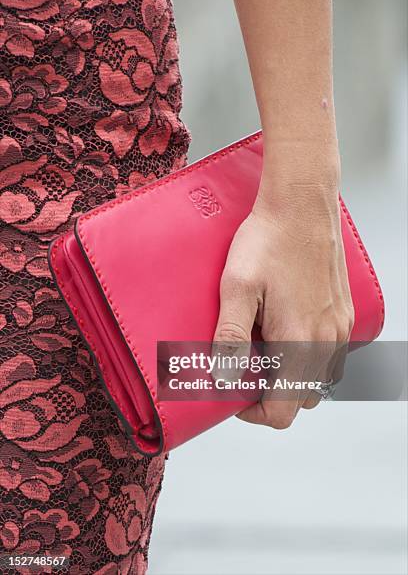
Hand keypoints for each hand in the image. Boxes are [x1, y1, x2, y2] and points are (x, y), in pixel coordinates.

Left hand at [213, 179, 354, 428]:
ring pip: (317, 376)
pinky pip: (328, 351)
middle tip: (247, 364)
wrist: (302, 204)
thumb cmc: (271, 239)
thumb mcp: (236, 287)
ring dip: (290, 373)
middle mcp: (326, 340)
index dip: (255, 412)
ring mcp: (339, 327)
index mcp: (299, 341)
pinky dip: (305, 352)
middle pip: (301, 398)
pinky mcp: (343, 313)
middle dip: (272, 392)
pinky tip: (284, 324)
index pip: (283, 410)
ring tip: (265, 343)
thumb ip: (229, 337)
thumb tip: (222, 376)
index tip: (236, 393)